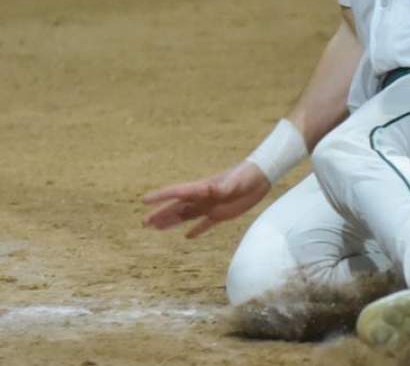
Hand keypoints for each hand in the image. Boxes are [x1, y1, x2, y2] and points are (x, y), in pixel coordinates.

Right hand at [141, 161, 271, 237]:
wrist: (261, 177)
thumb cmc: (246, 176)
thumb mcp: (233, 182)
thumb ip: (220, 187)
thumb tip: (207, 189)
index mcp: (202, 188)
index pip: (177, 193)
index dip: (160, 197)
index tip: (144, 200)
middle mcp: (203, 198)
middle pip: (177, 208)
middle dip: (161, 214)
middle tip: (144, 222)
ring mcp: (211, 206)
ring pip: (187, 217)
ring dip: (172, 223)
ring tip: (156, 228)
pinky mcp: (222, 214)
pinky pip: (206, 224)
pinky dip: (197, 230)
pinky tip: (188, 236)